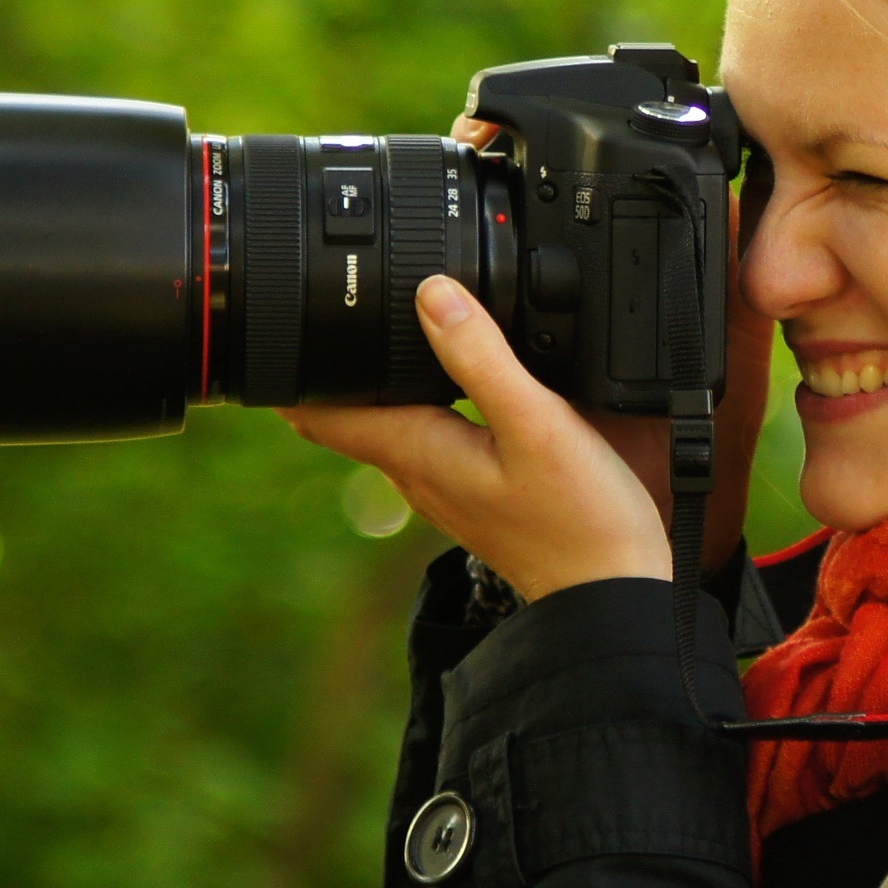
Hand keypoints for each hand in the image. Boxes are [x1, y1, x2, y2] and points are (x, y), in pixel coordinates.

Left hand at [282, 275, 670, 599]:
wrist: (610, 594)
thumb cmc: (579, 520)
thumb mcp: (536, 424)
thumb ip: (483, 357)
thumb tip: (432, 293)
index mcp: (416, 451)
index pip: (319, 413)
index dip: (289, 370)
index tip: (277, 325)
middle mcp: (417, 472)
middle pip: (347, 414)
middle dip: (327, 367)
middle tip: (321, 309)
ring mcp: (443, 486)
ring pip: (387, 423)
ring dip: (373, 381)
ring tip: (374, 329)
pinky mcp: (473, 490)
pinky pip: (426, 435)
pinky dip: (419, 399)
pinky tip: (449, 382)